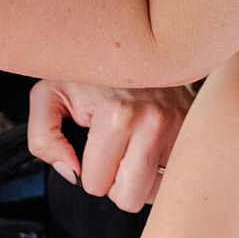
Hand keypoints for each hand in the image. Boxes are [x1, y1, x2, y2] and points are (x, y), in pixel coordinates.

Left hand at [26, 81, 194, 211]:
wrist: (136, 39)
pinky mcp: (195, 128)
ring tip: (134, 146)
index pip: (96, 186)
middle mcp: (154, 122)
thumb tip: (71, 172)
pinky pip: (177, 175)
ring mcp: (180, 126)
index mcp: (117, 116)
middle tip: (113, 152)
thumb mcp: (50, 94)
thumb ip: (43, 138)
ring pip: (156, 191)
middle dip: (116, 183)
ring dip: (142, 178)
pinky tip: (152, 146)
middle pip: (130, 198)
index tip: (93, 147)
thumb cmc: (93, 69)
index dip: (88, 172)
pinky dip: (162, 169)